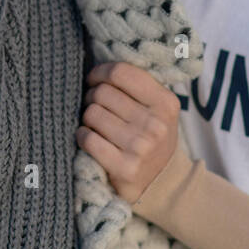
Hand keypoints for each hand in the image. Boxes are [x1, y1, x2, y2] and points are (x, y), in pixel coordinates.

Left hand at [76, 62, 181, 203]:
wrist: (162, 182)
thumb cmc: (152, 136)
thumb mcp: (159, 108)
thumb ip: (137, 86)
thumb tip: (99, 66)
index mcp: (165, 102)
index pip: (121, 72)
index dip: (100, 72)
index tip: (94, 79)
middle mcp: (155, 124)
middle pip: (102, 93)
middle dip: (92, 96)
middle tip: (94, 105)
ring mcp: (140, 147)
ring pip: (92, 114)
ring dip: (87, 118)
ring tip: (95, 124)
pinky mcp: (124, 167)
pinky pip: (87, 138)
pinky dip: (83, 136)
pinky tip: (90, 138)